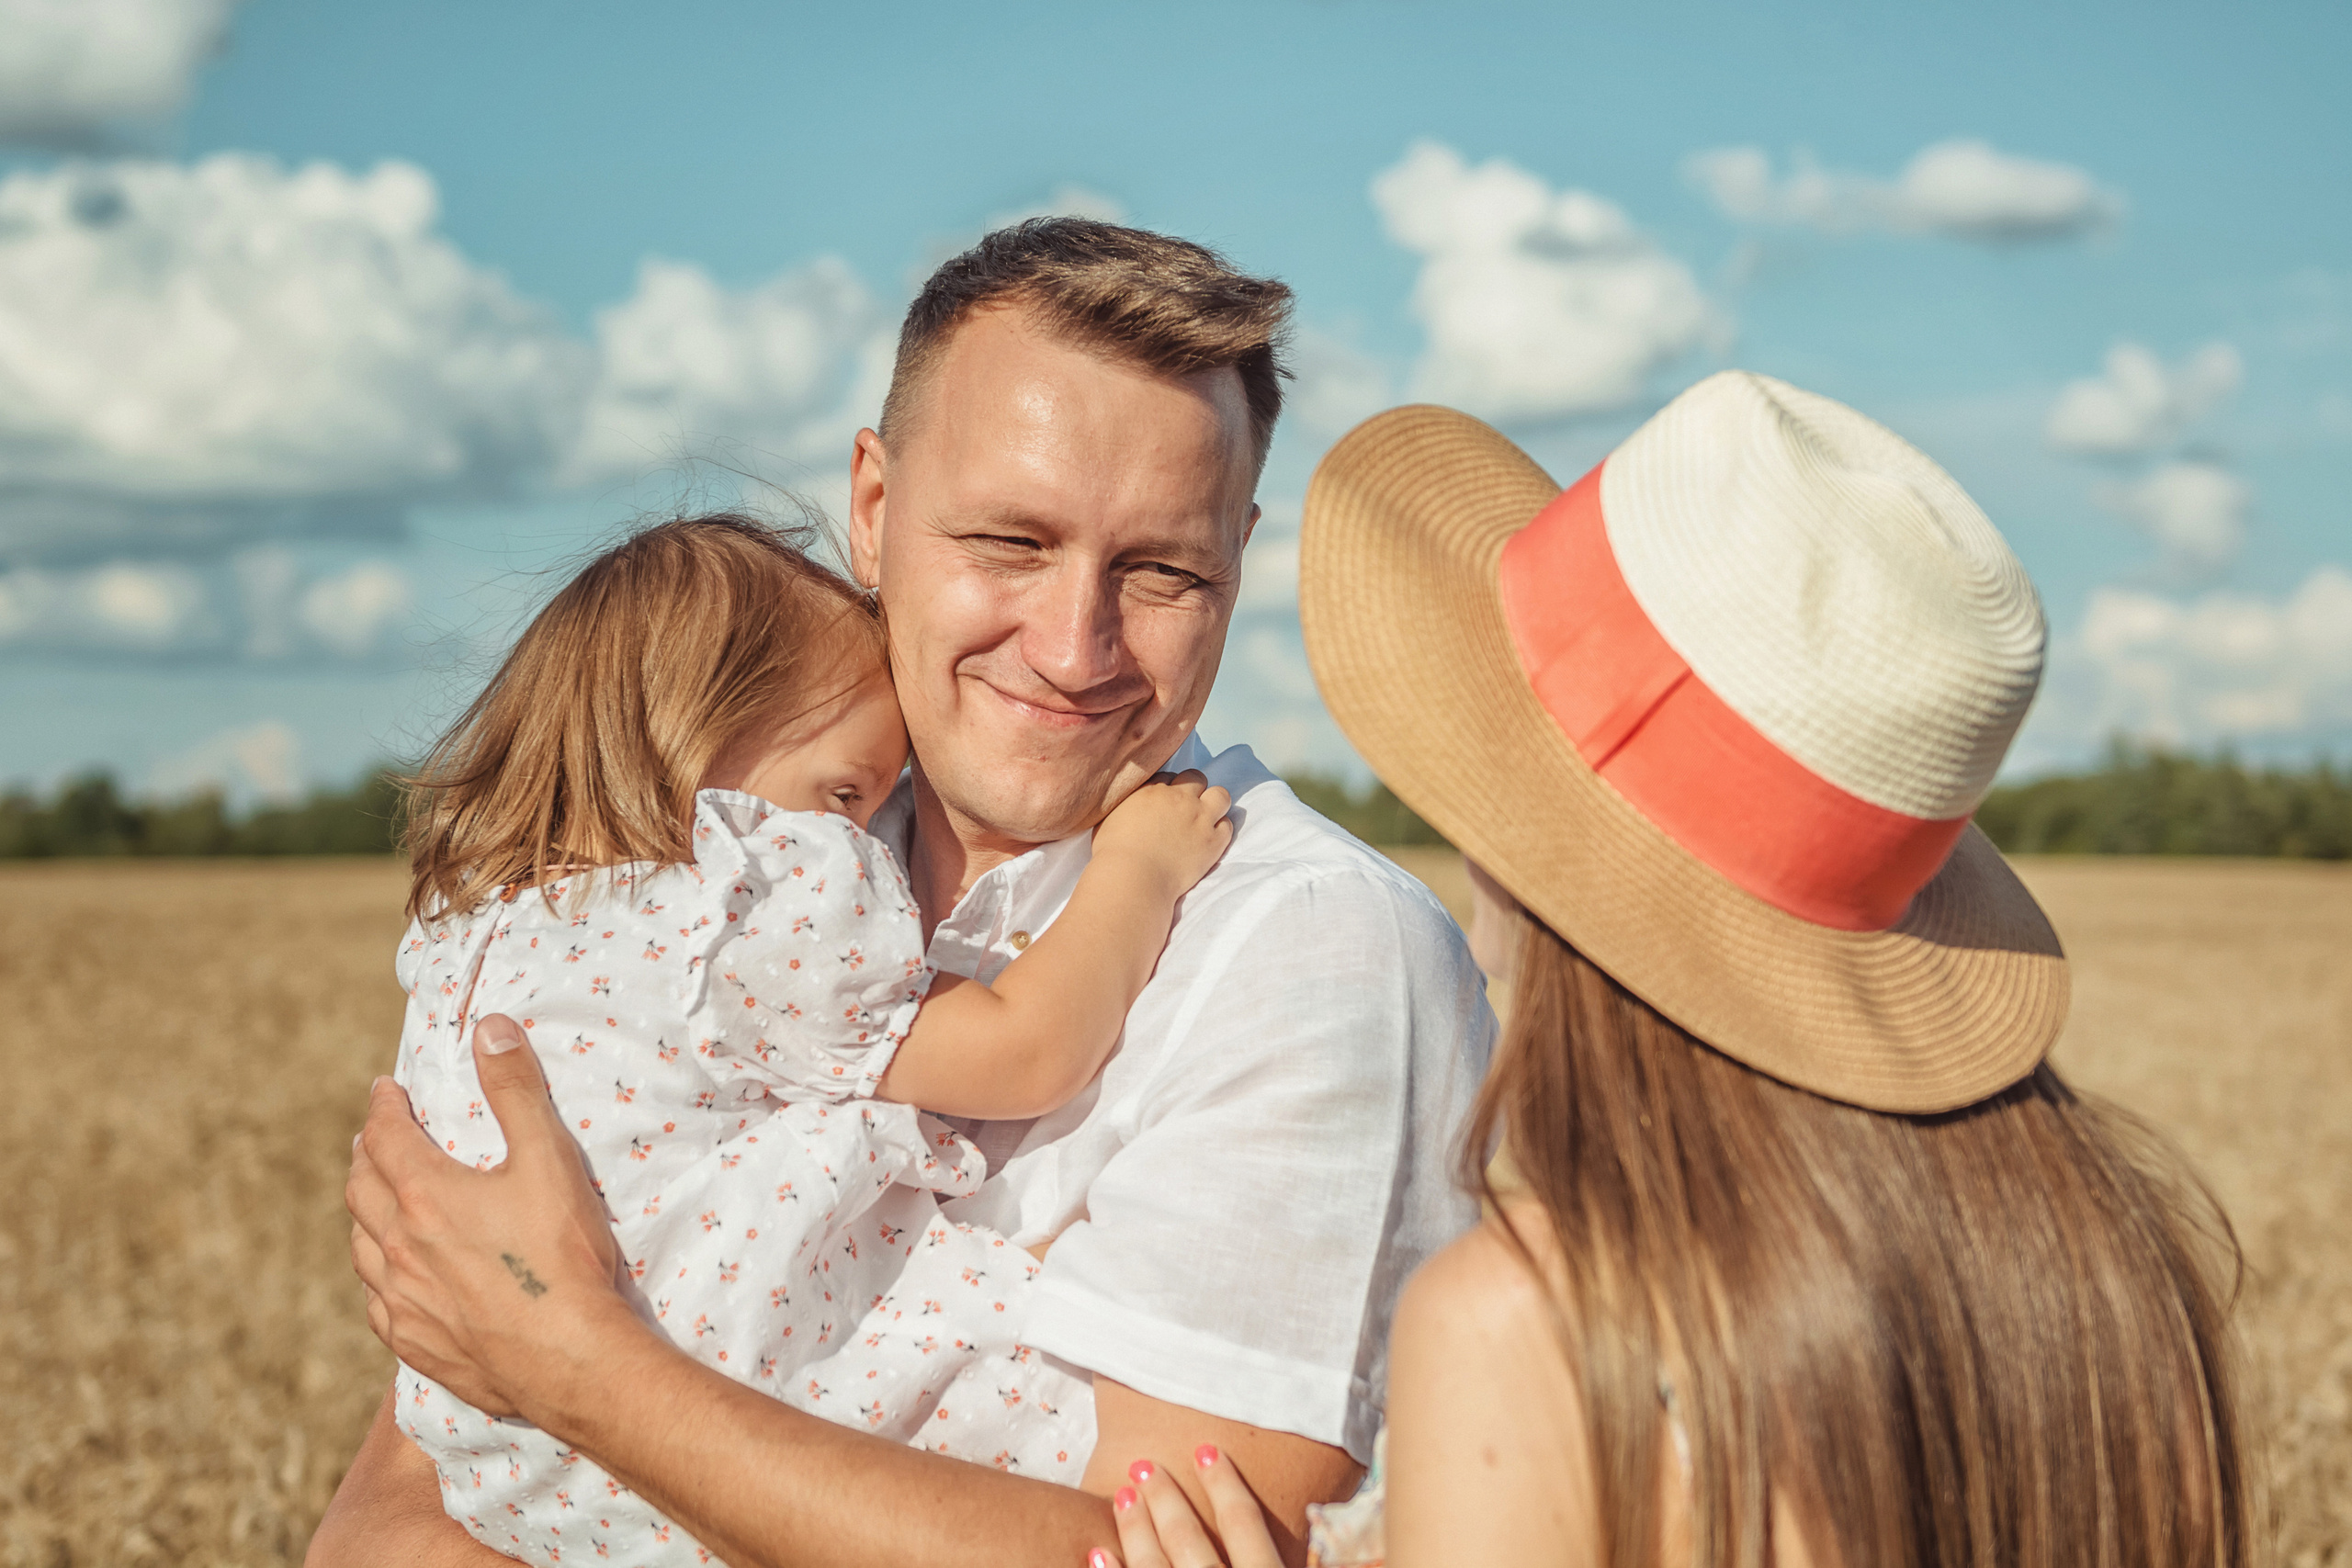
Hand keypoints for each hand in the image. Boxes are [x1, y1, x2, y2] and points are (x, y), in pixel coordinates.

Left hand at [345, 1014, 629, 1417]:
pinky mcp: (412, 1343)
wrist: (568, 1360)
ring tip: (374, 1199)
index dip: (384, 1107)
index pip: (387, 1136)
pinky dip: (376, 1274)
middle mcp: (398, 1246)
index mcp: (425, 1195)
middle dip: (366, 1155)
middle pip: (362, 1188)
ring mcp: (401, 1300)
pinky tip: (390, 1277)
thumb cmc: (561, 1258)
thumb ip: (516, 1090)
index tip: (386, 1089)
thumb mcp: (548, 1159)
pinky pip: (376, 1301)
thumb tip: (489, 1028)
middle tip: (374, 1138)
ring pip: (361, 1246)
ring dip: (364, 1213)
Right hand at [1091, 769, 1233, 903]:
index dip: (1169, 789)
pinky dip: (1221, 831)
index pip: (1168, 777)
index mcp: (1151, 790)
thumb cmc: (1113, 853)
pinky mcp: (1213, 840)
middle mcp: (1178, 798)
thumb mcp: (1108, 818)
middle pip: (1196, 778)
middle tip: (1186, 809)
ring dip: (1215, 804)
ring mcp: (1199, 817)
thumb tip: (1128, 807)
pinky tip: (1210, 840)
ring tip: (1206, 819)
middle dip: (1193, 790)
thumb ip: (1123, 806)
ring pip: (1220, 795)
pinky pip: (1228, 825)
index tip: (1165, 802)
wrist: (1133, 877)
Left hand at [1094, 1447, 1284, 1567]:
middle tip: (1145, 1465)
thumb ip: (1294, 1553)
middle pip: (1188, 1540)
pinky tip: (1099, 1553)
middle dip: (1165, 1499)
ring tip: (1123, 1496)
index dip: (1224, 1483)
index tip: (1206, 1449)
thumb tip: (1308, 1524)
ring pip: (1153, 1566)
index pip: (1244, 1524)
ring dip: (1135, 1529)